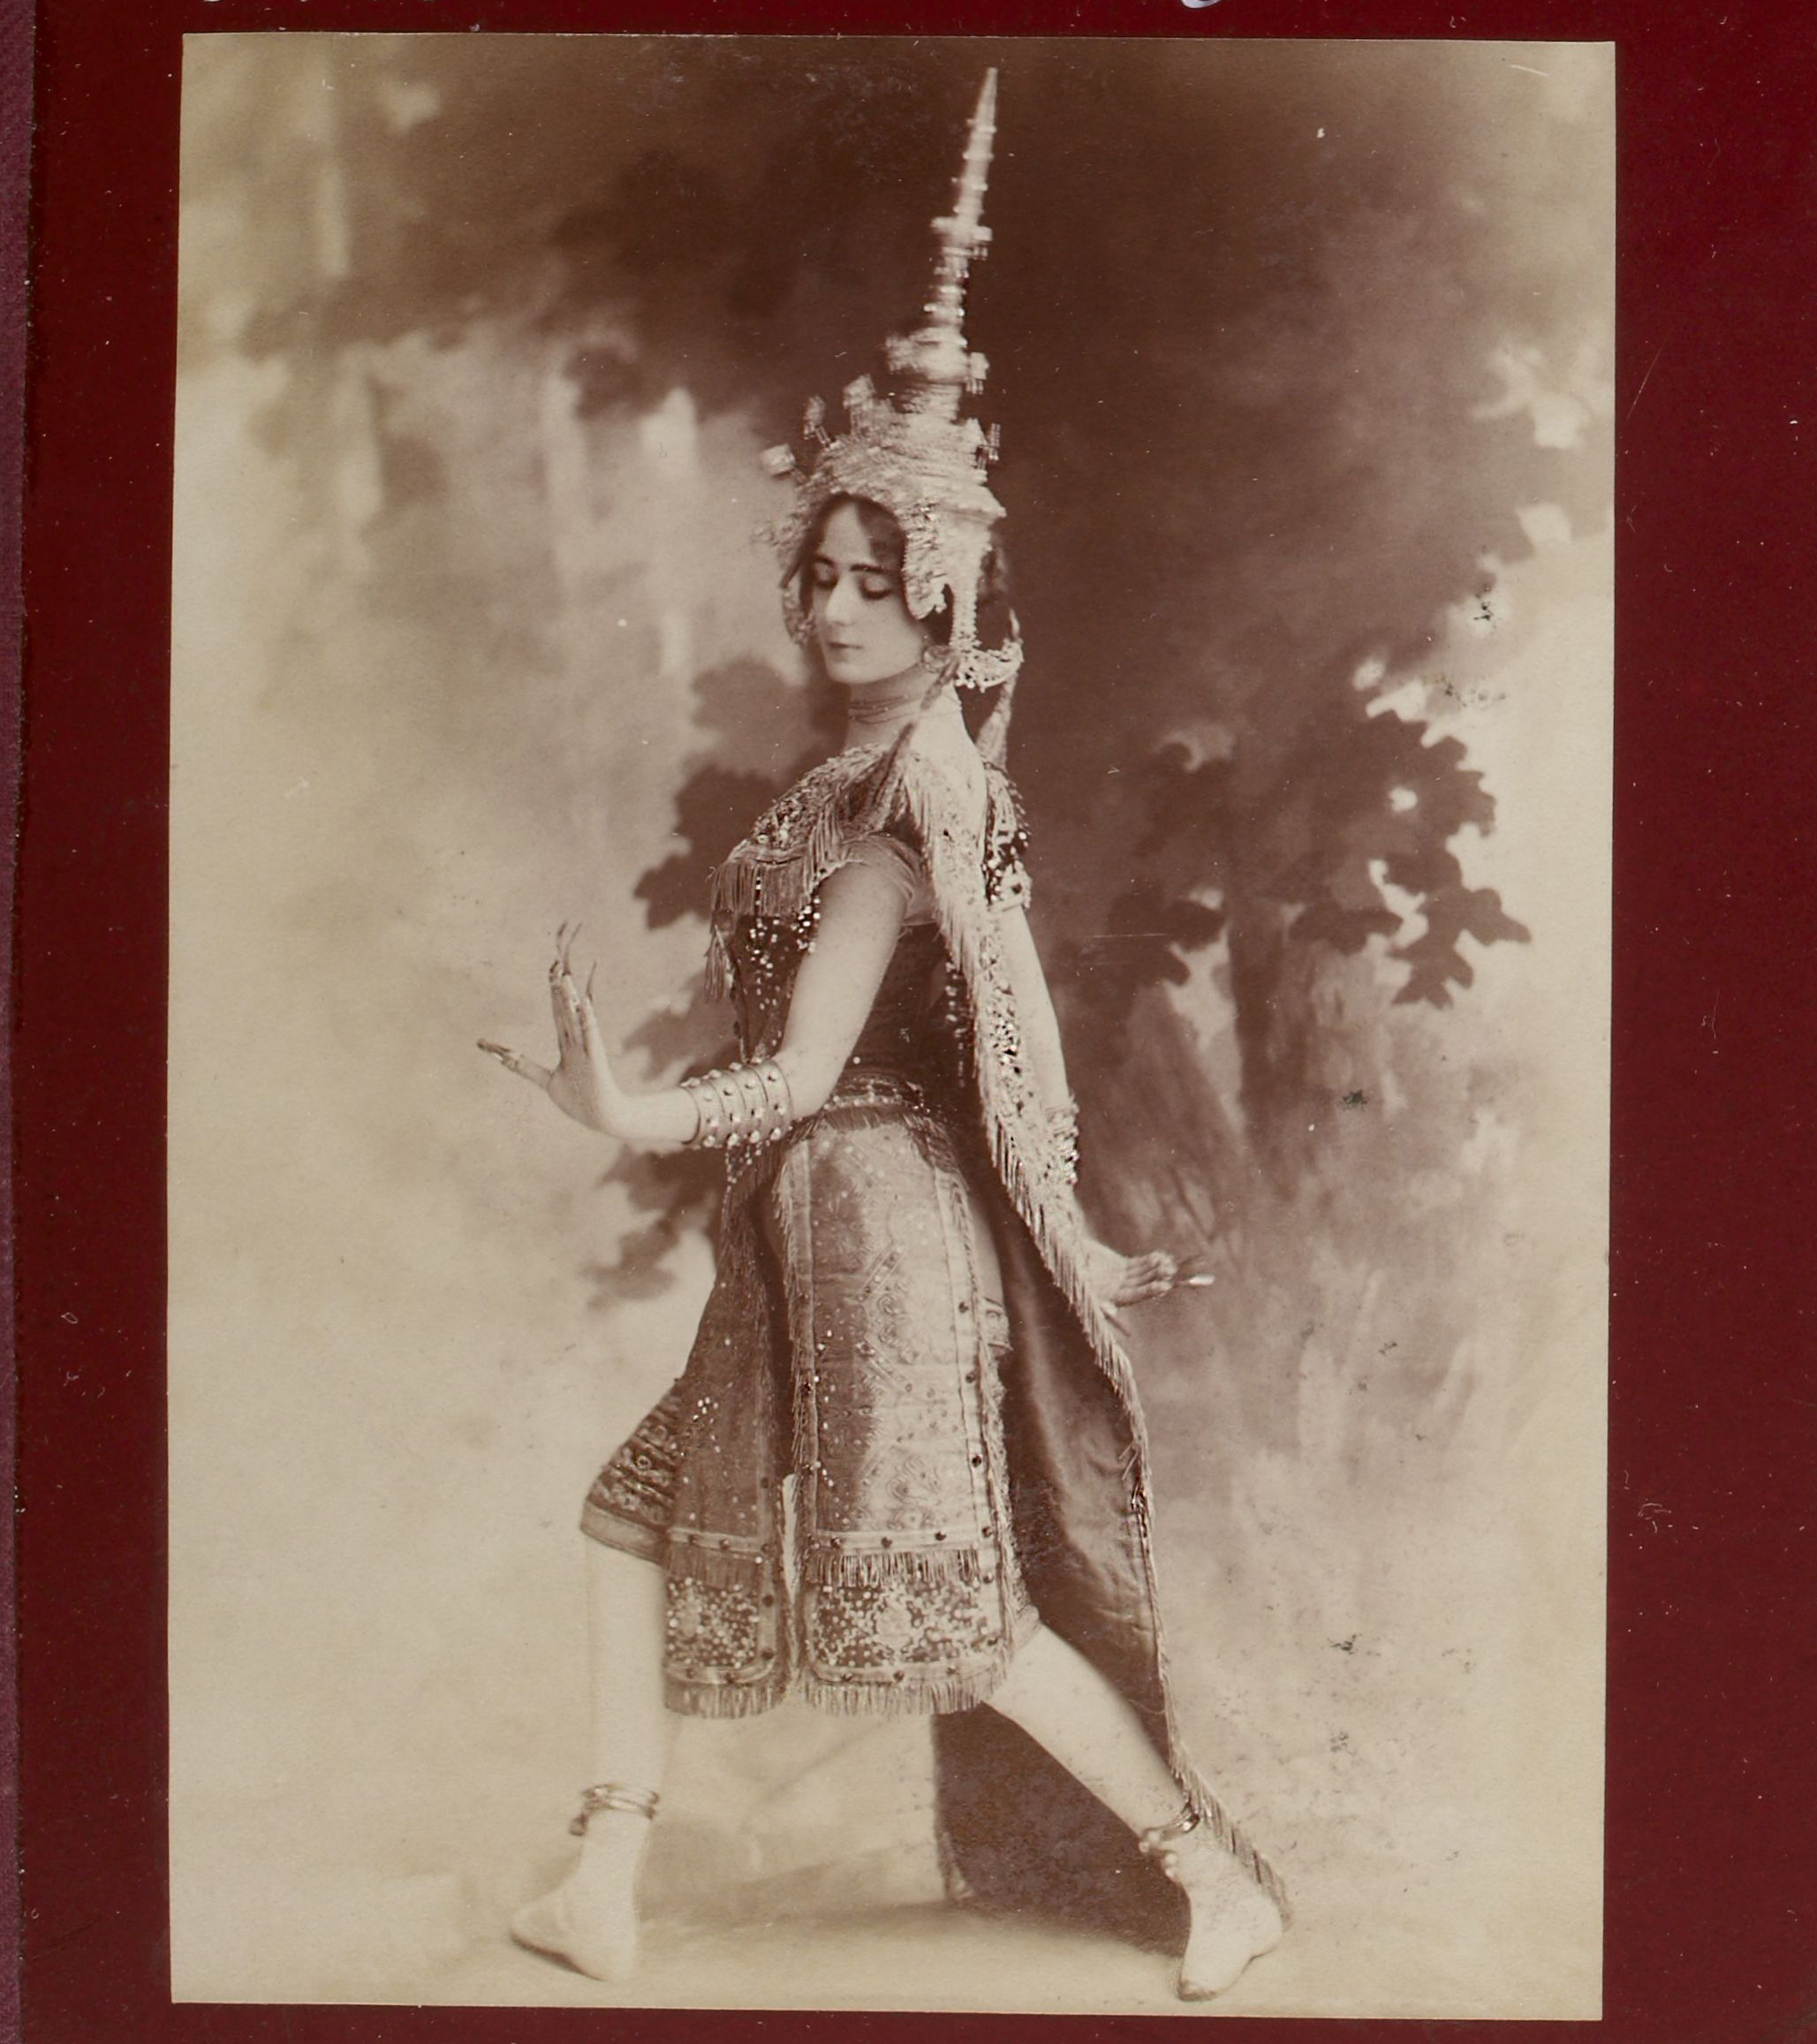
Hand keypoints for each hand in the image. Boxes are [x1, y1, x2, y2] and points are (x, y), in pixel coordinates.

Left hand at [479, 924, 623, 1135]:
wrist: (606, 1117)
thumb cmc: (577, 1101)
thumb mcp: (546, 1082)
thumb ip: (522, 1067)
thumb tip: (499, 1057)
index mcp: (566, 1045)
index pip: (557, 1012)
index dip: (553, 991)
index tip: (550, 969)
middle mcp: (575, 1043)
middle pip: (564, 1010)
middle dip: (558, 987)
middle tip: (553, 962)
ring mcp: (586, 1050)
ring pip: (575, 1019)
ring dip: (569, 998)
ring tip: (563, 976)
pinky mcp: (596, 1061)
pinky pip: (591, 1036)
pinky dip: (587, 1020)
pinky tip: (583, 1004)